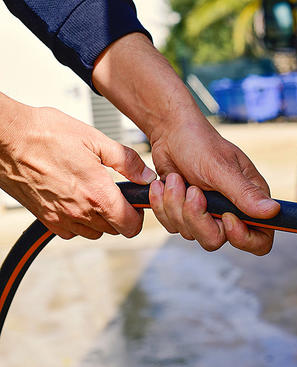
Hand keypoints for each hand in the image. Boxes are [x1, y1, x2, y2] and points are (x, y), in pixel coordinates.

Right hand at [0, 96, 156, 238]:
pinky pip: (70, 232)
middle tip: (116, 193)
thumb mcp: (96, 139)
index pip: (130, 226)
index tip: (136, 203)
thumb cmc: (47, 133)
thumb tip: (146, 175)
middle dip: (121, 215)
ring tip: (95, 194)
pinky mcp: (44, 218)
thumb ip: (126, 160)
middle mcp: (80, 212)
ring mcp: (60, 217)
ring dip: (100, 219)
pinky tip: (76, 199)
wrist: (6, 137)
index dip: (138, 216)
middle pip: (114, 230)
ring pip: (93, 232)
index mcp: (98, 194)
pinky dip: (78, 221)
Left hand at [147, 120, 279, 255]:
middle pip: (216, 240)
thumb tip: (273, 212)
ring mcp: (207, 214)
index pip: (260, 240)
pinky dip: (163, 205)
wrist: (171, 133)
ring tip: (176, 179)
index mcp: (251, 200)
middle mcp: (231, 211)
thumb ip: (245, 194)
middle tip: (192, 189)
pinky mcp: (185, 214)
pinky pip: (173, 226)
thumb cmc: (200, 143)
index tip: (225, 217)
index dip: (243, 238)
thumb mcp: (222, 168)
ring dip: (176, 205)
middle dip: (196, 217)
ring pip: (190, 234)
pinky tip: (165, 184)